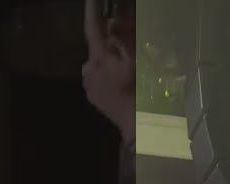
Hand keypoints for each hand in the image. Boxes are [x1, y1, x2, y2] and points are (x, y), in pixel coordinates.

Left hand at [83, 0, 134, 136]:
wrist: (137, 126)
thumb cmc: (141, 91)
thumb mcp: (137, 61)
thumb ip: (124, 39)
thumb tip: (113, 22)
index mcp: (98, 57)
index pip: (93, 26)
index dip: (93, 9)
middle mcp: (88, 68)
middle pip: (99, 46)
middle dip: (111, 43)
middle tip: (127, 46)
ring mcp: (88, 84)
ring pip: (100, 62)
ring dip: (111, 61)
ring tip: (128, 69)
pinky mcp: (92, 96)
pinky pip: (100, 78)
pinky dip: (109, 75)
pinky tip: (122, 83)